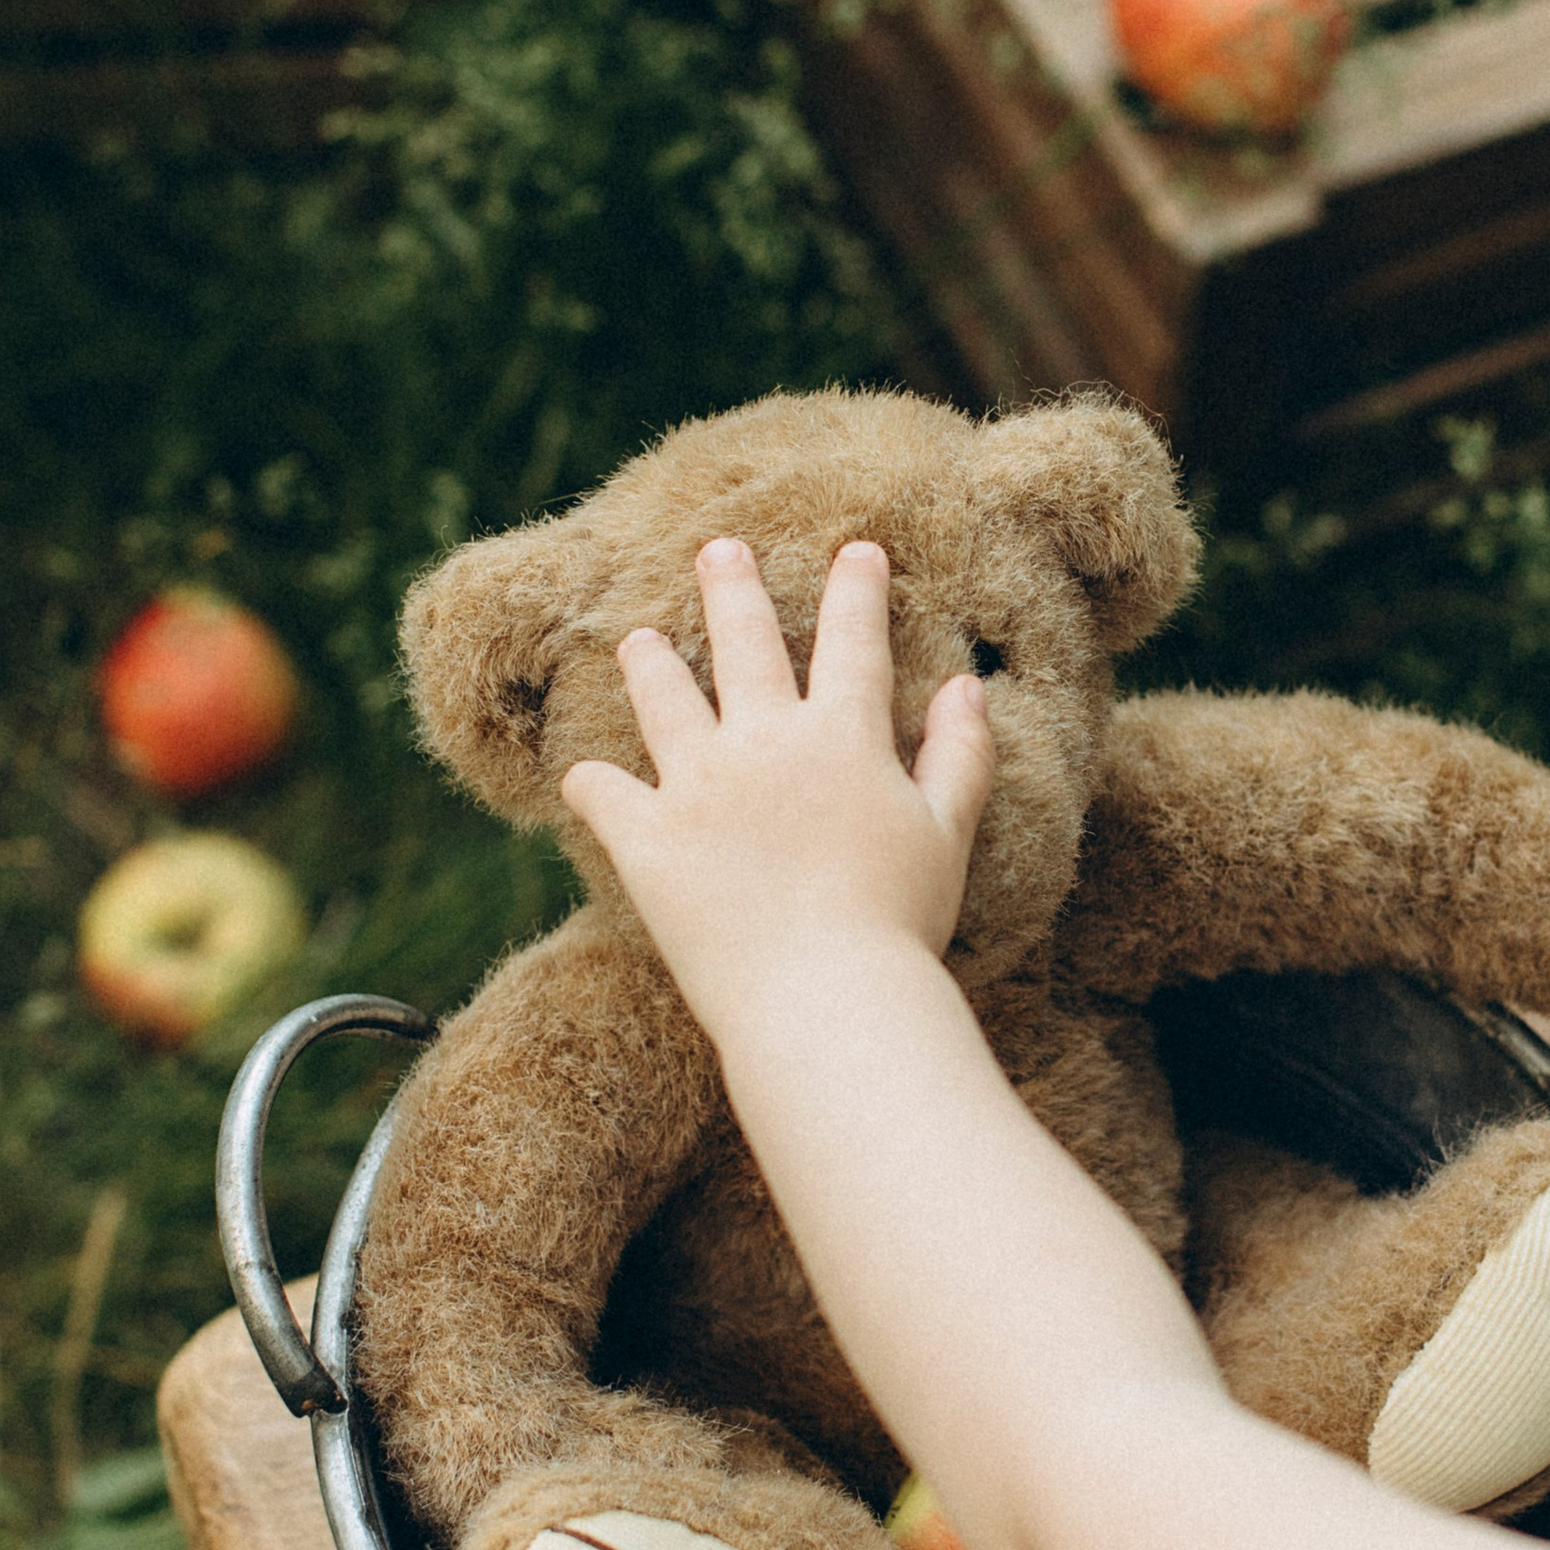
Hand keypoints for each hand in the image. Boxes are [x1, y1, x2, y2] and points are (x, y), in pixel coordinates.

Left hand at [560, 538, 996, 1044]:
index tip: (856, 550)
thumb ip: (959, 755)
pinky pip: (604, 794)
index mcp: (843, 737)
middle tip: (716, 549)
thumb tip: (968, 687)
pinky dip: (590, 783)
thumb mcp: (948, 835)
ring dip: (650, 663)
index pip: (852, 640)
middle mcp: (765, 743)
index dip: (855, 589)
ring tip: (637, 640)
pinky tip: (581, 775)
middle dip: (730, 588)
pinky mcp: (647, 839)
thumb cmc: (898, 924)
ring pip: (664, 699)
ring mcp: (699, 785)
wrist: (824, 1000)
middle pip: (743, 643)